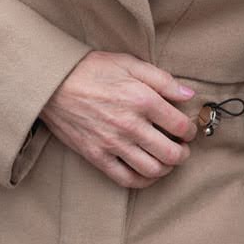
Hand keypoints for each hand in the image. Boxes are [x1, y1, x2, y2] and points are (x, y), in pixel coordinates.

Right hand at [40, 51, 197, 188]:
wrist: (52, 83)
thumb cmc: (91, 69)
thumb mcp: (130, 63)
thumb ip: (163, 80)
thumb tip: (188, 94)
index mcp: (142, 99)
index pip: (180, 125)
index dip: (190, 130)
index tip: (187, 129)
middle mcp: (130, 125)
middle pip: (171, 153)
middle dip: (183, 153)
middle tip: (182, 148)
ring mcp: (112, 143)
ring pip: (152, 169)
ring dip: (167, 168)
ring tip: (166, 159)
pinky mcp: (96, 156)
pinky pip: (126, 179)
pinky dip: (143, 181)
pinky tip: (147, 172)